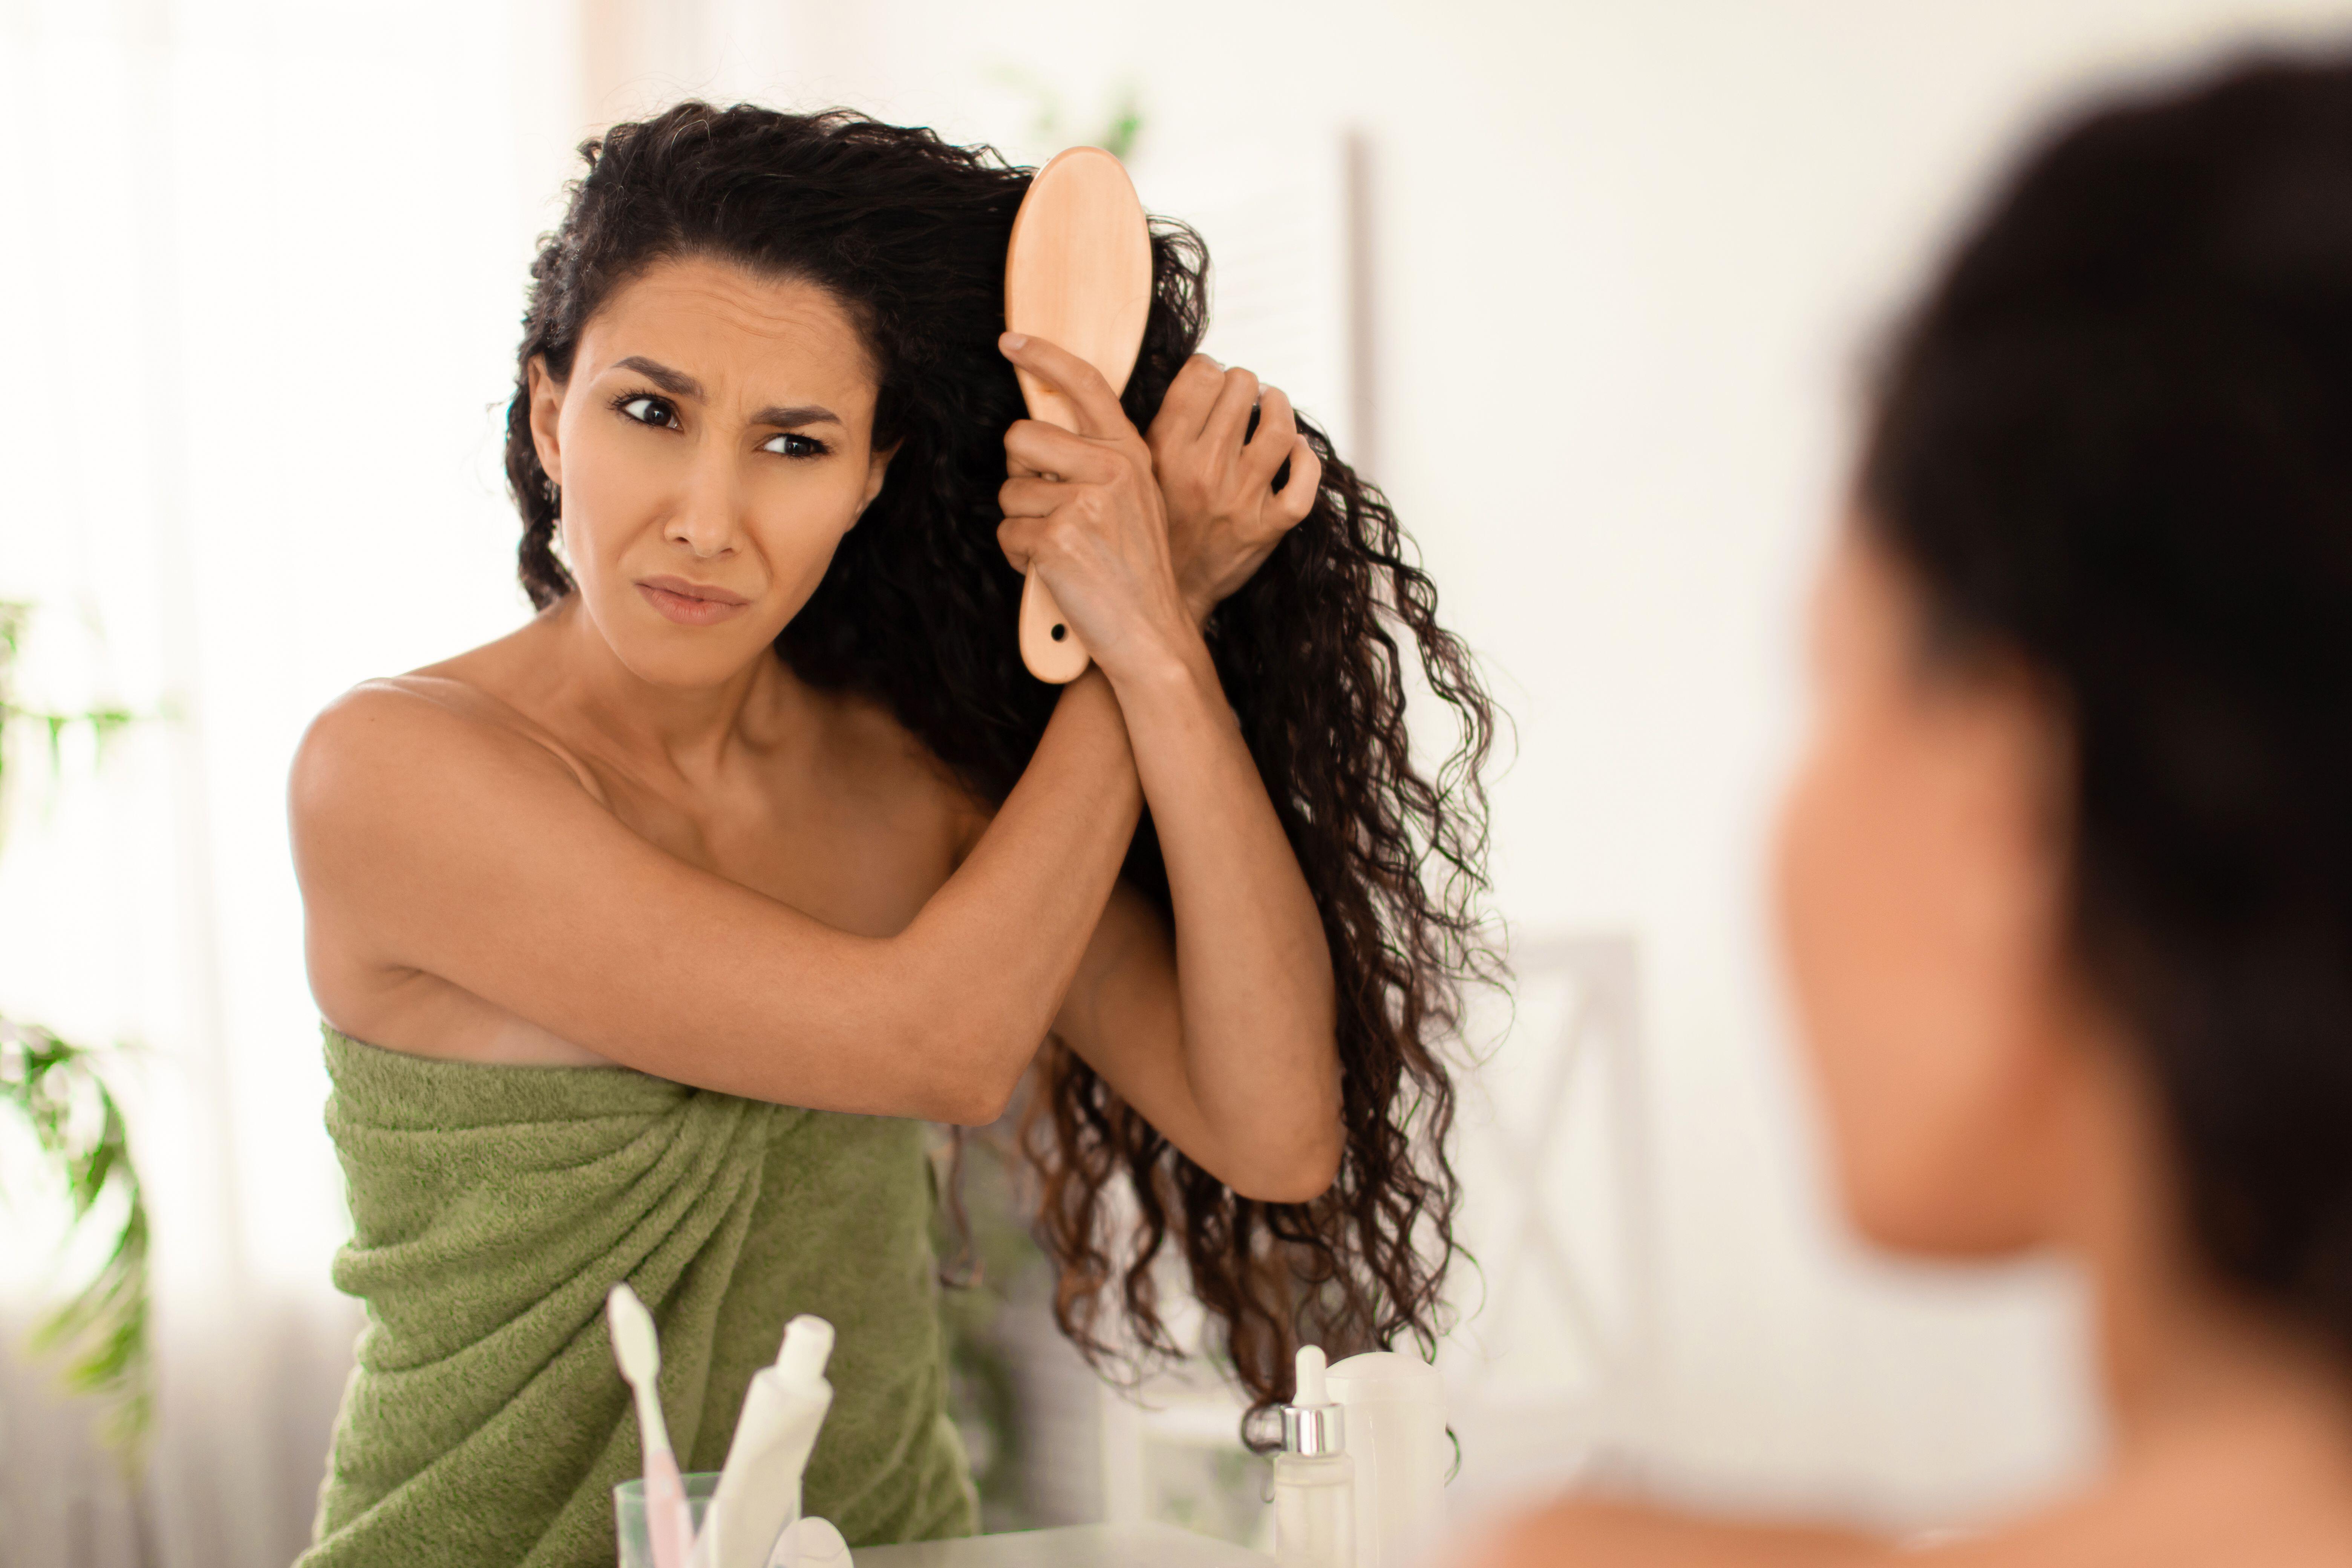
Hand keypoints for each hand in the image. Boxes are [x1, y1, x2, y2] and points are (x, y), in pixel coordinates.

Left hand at [996, 333, 1198, 681]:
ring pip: (1009, 492)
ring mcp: (1085, 503)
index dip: (1043, 356)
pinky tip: (1053, 572)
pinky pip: (1007, 534)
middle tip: (1051, 511)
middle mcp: (1111, 468)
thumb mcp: (1132, 502)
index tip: (1010, 339)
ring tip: (1061, 549)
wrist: (1151, 633)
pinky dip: (1019, 559)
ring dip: (1022, 525)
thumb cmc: (1134, 571)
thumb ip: (1099, 462)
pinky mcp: (1057, 539)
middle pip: (1020, 437)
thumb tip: (1038, 431)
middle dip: (1021, 475)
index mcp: (1130, 453)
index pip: (1085, 384)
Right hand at [1145, 355, 1323, 623]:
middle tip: (1239, 394)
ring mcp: (1240, 500)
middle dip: (1242, 383)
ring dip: (1278, 405)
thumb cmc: (1154, 525)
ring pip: (1279, 426)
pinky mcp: (1268, 528)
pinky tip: (1294, 450)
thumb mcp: (1137, 471)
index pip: (1201, 375)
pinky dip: (1305, 458)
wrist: (1167, 593)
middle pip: (1241, 389)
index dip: (1210, 368)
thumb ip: (1161, 425)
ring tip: (1270, 404)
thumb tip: (1198, 374)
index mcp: (1165, 451)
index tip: (1210, 379)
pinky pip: (1304, 481)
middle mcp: (1204, 470)